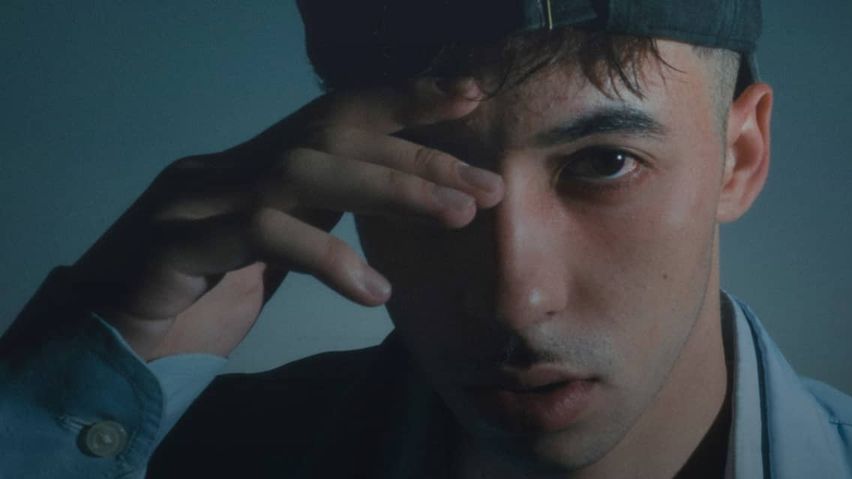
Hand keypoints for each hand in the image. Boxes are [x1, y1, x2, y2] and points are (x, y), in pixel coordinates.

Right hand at [68, 78, 500, 360]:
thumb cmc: (196, 302)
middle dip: (419, 154)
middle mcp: (223, 168)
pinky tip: (375, 290)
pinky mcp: (174, 246)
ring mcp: (194, 200)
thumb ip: (320, 216)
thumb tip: (400, 198)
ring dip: (391, 188)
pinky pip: (263, 233)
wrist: (105, 346)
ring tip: (456, 216)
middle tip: (488, 185)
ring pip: (305, 170)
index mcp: (251, 165)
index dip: (403, 100)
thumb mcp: (274, 253)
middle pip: (333, 135)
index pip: (335, 115)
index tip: (469, 97)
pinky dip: (328, 256)